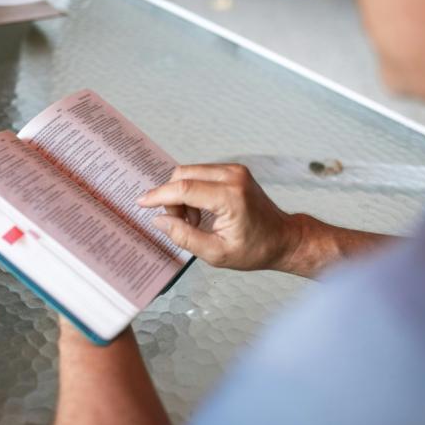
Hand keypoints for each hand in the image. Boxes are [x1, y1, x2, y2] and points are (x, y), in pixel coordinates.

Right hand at [138, 164, 395, 276]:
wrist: (283, 238)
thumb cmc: (254, 250)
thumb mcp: (216, 254)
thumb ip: (184, 236)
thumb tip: (159, 220)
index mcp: (230, 197)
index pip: (184, 189)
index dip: (159, 196)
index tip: (141, 203)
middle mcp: (233, 176)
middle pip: (183, 175)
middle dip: (172, 198)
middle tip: (179, 223)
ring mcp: (235, 170)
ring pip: (190, 172)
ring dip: (182, 194)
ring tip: (194, 221)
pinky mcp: (234, 170)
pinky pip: (201, 173)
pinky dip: (193, 190)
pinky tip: (202, 212)